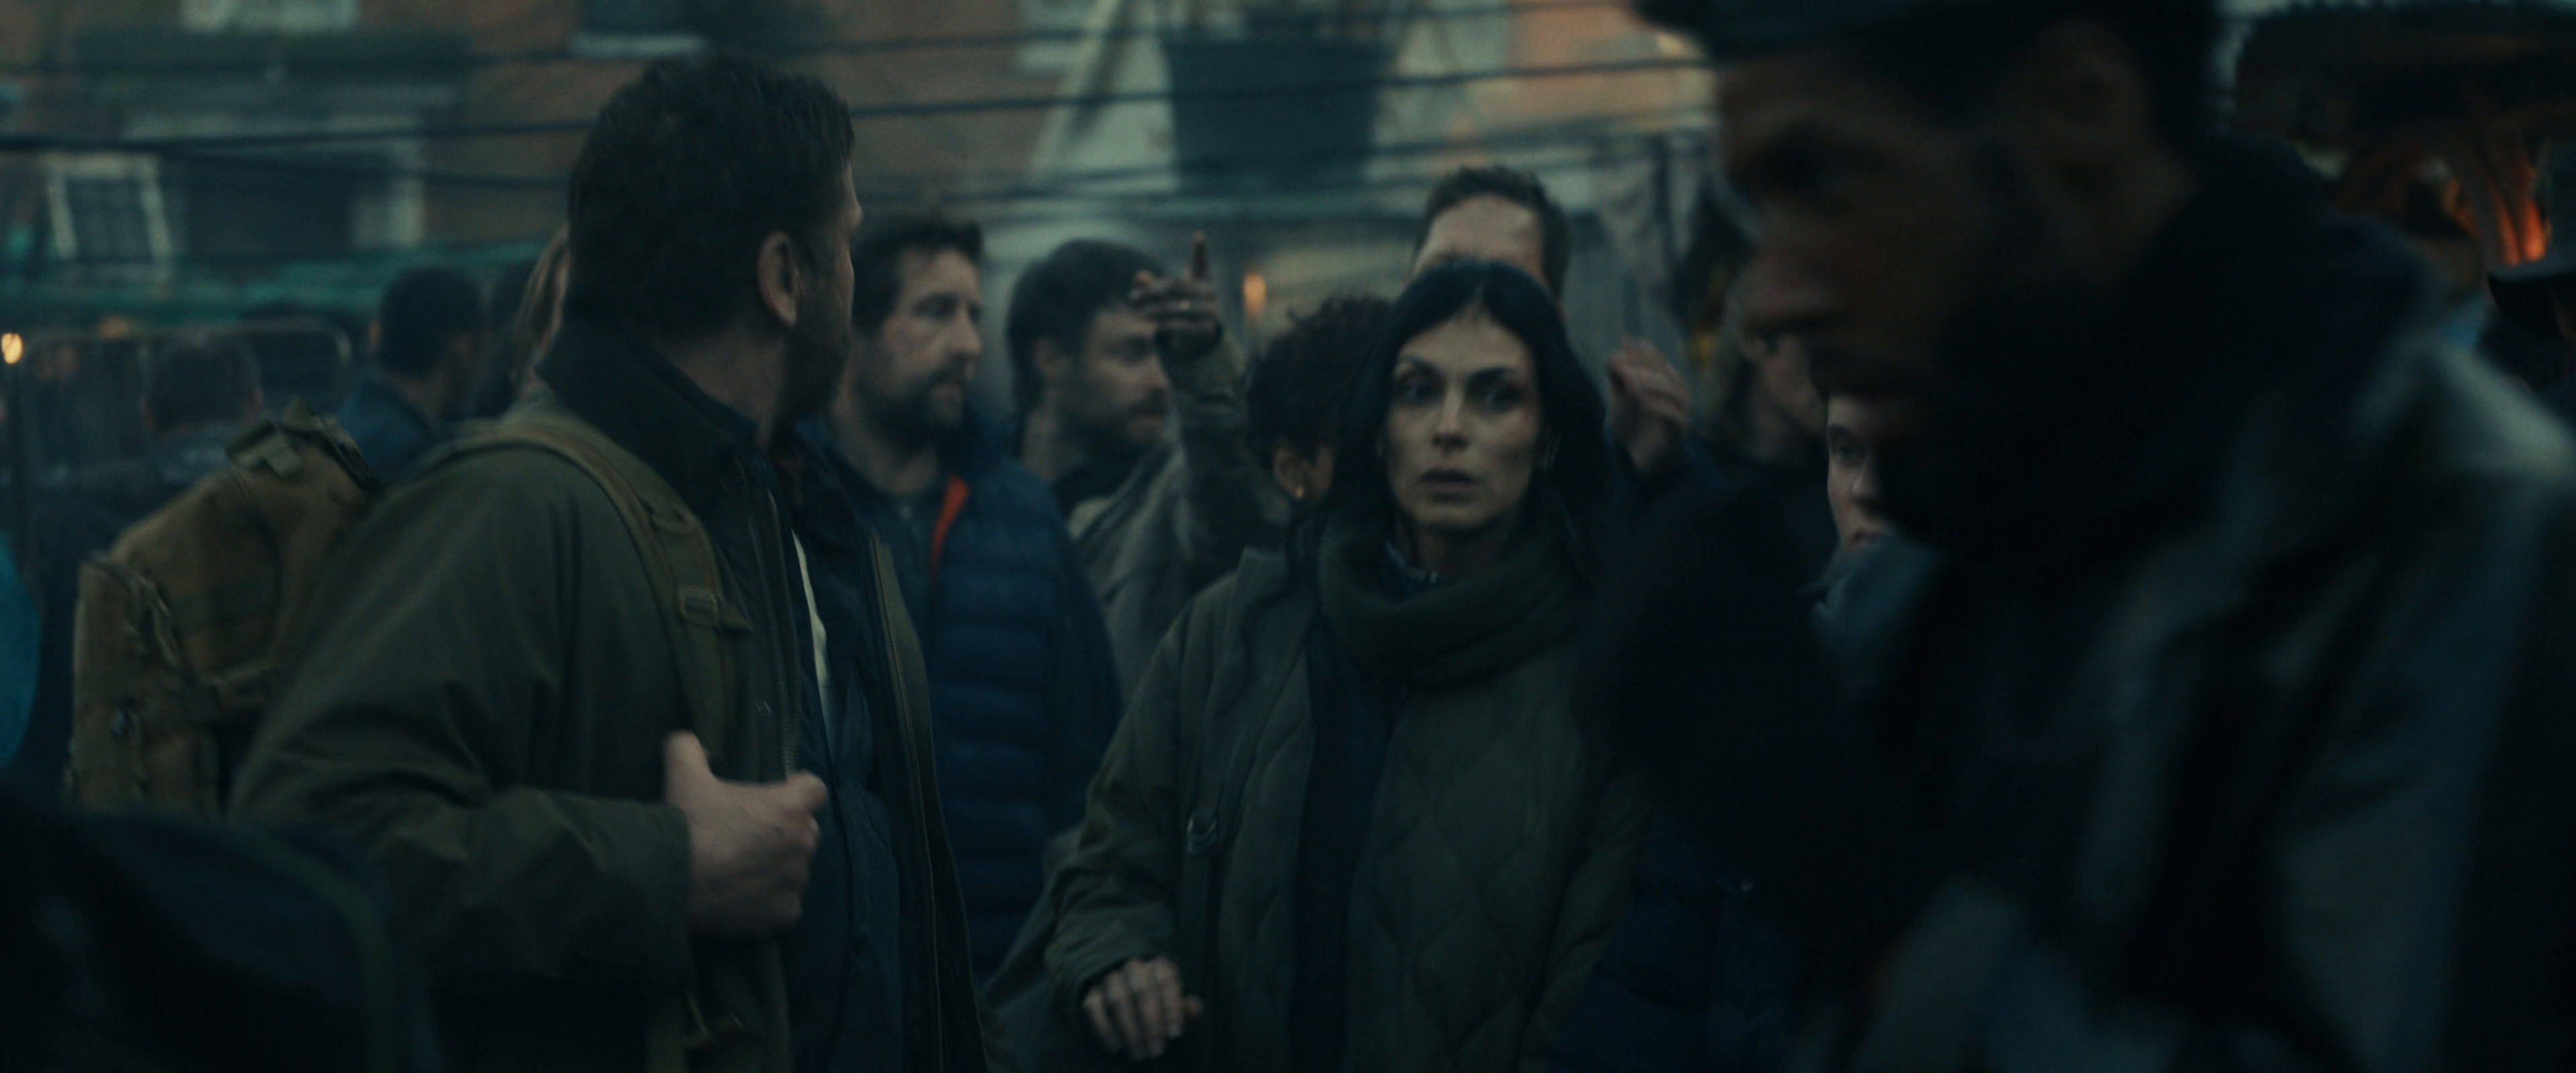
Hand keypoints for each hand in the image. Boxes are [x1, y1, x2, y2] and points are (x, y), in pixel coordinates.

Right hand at [663, 732, 826, 937]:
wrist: (667, 881)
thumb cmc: (684, 825)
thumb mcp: (682, 774)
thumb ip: (688, 747)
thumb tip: (688, 739)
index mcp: (788, 807)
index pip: (815, 789)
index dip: (798, 791)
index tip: (778, 798)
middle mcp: (801, 843)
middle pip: (805, 831)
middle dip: (784, 832)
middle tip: (749, 837)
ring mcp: (795, 881)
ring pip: (795, 870)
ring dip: (777, 868)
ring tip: (742, 871)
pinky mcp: (784, 915)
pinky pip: (788, 906)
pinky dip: (772, 903)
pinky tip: (746, 900)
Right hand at [1082, 956, 1204, 1060]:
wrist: (1129, 999)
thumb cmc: (1162, 1006)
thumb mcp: (1180, 1006)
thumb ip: (1190, 1008)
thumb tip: (1191, 1007)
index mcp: (1160, 965)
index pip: (1167, 980)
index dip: (1172, 1007)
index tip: (1175, 1034)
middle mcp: (1134, 966)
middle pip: (1141, 990)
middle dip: (1150, 1023)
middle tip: (1156, 1051)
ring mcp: (1110, 976)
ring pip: (1117, 999)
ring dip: (1129, 1030)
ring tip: (1139, 1054)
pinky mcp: (1091, 990)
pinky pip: (1094, 1008)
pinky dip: (1105, 1029)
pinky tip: (1116, 1047)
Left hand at [1133, 232, 1221, 362]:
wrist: (1198, 342)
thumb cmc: (1180, 312)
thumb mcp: (1165, 299)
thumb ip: (1151, 286)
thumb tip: (1138, 276)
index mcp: (1202, 282)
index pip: (1201, 264)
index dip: (1200, 251)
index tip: (1198, 235)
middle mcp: (1209, 294)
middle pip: (1174, 287)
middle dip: (1151, 292)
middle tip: (1132, 296)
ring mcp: (1209, 312)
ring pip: (1175, 307)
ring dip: (1154, 310)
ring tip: (1141, 312)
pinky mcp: (1205, 331)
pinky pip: (1181, 326)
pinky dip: (1165, 326)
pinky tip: (1155, 327)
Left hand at [1605, 339, 1690, 474]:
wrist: (1635, 456)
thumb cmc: (1630, 421)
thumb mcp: (1619, 395)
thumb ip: (1617, 375)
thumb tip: (1614, 353)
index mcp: (1664, 377)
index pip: (1656, 356)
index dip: (1640, 350)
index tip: (1623, 344)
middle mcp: (1677, 389)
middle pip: (1664, 370)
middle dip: (1642, 365)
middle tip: (1621, 368)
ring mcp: (1682, 409)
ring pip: (1672, 390)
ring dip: (1650, 383)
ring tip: (1629, 385)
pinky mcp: (1680, 429)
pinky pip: (1674, 415)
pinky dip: (1658, 406)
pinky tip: (1642, 402)